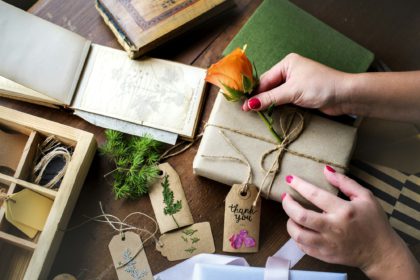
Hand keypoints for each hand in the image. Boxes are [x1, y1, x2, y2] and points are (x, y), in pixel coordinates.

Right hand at [242, 53, 349, 114]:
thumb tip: (248, 105)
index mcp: (287, 63)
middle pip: (269, 87)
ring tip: (256, 114)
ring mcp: (296, 83)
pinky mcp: (301, 94)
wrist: (345, 95)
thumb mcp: (292, 91)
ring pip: (276, 95)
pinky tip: (270, 113)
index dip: (255, 93)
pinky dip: (277, 106)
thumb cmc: (320, 87)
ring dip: (269, 104)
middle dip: (261, 98)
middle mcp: (290, 71)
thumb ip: (270, 98)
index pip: (265, 79)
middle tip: (248, 111)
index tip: (243, 106)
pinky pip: (284, 100)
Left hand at [282, 166, 419, 279]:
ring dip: (290, 222)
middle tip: (286, 198)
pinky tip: (300, 229)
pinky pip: (303, 247)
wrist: (381, 253)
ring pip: (298, 234)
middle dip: (288, 204)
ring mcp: (328, 244)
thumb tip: (325, 170)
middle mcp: (333, 228)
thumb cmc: (374, 222)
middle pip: (301, 216)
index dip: (299, 185)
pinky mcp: (325, 256)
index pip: (315, 195)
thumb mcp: (366, 197)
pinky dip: (297, 237)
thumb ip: (345, 182)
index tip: (290, 179)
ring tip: (291, 215)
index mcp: (344, 211)